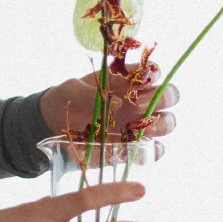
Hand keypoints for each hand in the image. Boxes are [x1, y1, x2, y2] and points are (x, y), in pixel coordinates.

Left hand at [39, 63, 178, 139]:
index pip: (153, 70)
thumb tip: (117, 102)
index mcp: (126, 81)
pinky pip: (154, 150)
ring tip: (138, 129)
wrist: (53, 124)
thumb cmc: (67, 99)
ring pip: (167, 122)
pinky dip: (152, 151)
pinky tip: (137, 149)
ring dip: (160, 124)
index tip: (139, 81)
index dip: (153, 73)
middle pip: (169, 96)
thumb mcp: (71, 90)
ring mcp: (138, 124)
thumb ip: (88, 92)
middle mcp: (138, 100)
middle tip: (137, 106)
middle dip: (161, 99)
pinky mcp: (132, 146)